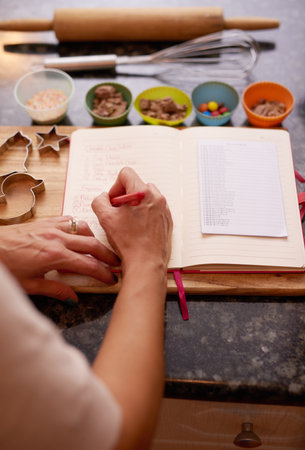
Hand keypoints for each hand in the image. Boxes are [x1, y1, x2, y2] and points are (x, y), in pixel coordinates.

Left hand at [0, 216, 118, 300]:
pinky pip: (70, 220)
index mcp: (54, 256)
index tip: (111, 279)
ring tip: (99, 249)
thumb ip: (55, 290)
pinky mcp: (45, 221)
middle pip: (92, 244)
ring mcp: (52, 227)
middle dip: (108, 255)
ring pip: (83, 228)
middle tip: (117, 263)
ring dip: (95, 238)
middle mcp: (56, 238)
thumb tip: (73, 297)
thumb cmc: (6, 266)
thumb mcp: (30, 285)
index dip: (103, 273)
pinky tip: (79, 234)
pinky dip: (79, 227)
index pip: (88, 265)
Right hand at [91, 167, 172, 272]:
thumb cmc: (128, 242)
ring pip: (146, 198)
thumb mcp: (105, 218)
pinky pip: (154, 210)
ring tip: (129, 223)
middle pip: (137, 185)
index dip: (115, 186)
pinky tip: (138, 230)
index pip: (126, 174)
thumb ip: (100, 201)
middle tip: (119, 214)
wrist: (146, 263)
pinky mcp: (167, 221)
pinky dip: (145, 216)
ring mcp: (164, 209)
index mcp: (142, 192)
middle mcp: (157, 197)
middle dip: (126, 197)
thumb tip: (104, 198)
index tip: (113, 202)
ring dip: (136, 206)